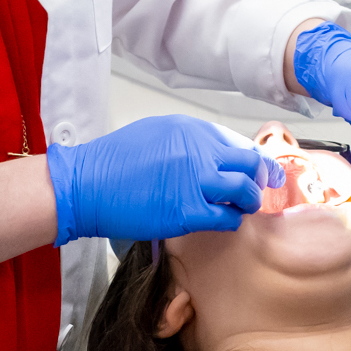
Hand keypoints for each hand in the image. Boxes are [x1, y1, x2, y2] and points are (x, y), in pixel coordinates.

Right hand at [44, 116, 280, 245]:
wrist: (85, 185)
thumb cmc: (114, 162)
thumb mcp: (155, 134)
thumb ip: (189, 141)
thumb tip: (216, 155)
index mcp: (191, 129)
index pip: (239, 142)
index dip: (255, 159)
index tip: (261, 170)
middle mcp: (198, 150)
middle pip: (250, 163)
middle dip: (263, 177)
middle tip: (265, 187)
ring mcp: (194, 180)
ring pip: (245, 190)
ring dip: (249, 201)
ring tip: (243, 207)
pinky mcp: (187, 211)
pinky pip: (226, 217)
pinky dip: (231, 220)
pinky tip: (224, 221)